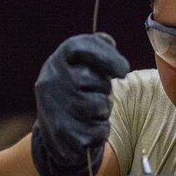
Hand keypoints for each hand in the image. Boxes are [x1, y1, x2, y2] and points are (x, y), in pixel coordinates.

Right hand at [30, 33, 129, 175]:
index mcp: (59, 59)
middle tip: (96, 93)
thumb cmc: (77, 89)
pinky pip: (99, 130)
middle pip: (96, 80)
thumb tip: (109, 42)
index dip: (108, 56)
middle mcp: (51, 80)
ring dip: (104, 110)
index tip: (124, 70)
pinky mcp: (61, 133)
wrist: (52, 128)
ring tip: (92, 111)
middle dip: (104, 89)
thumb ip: (98, 49)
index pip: (83, 47)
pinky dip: (101, 130)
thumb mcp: (82, 64)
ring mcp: (54, 107)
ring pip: (99, 106)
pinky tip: (89, 127)